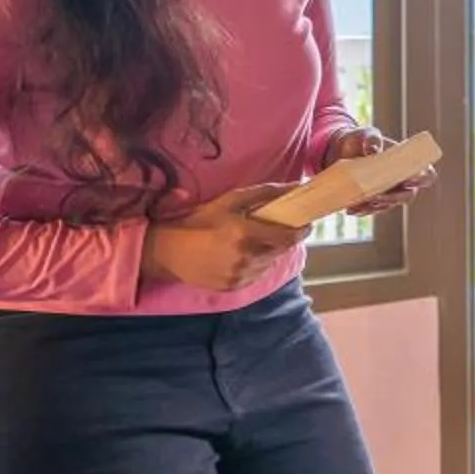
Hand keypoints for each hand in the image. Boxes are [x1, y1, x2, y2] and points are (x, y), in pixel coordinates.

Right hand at [141, 181, 307, 293]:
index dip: (300, 231)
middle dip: (284, 240)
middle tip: (280, 230)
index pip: (287, 237)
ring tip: (259, 242)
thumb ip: (263, 193)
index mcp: (245, 234)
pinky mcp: (233, 287)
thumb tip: (295, 185)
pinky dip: (257, 265)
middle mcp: (245, 258)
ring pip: (269, 264)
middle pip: (280, 251)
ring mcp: (239, 276)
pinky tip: (246, 255)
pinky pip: (256, 276)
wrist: (169, 251)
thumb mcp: (229, 201)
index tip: (306, 224)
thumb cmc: (199, 221)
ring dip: (270, 253)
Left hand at [325, 126, 434, 214]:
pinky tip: (351, 208)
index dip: (421, 180)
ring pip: (388, 205)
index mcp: (409, 164)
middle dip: (393, 198)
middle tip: (376, 196)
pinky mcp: (373, 201)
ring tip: (359, 202)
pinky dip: (363, 210)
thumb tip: (372, 149)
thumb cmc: (360, 139)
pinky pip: (372, 210)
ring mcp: (388, 193)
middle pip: (407, 196)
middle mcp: (402, 181)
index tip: (408, 180)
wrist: (341, 150)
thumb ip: (371, 139)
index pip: (426, 175)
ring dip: (375, 206)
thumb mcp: (366, 135)